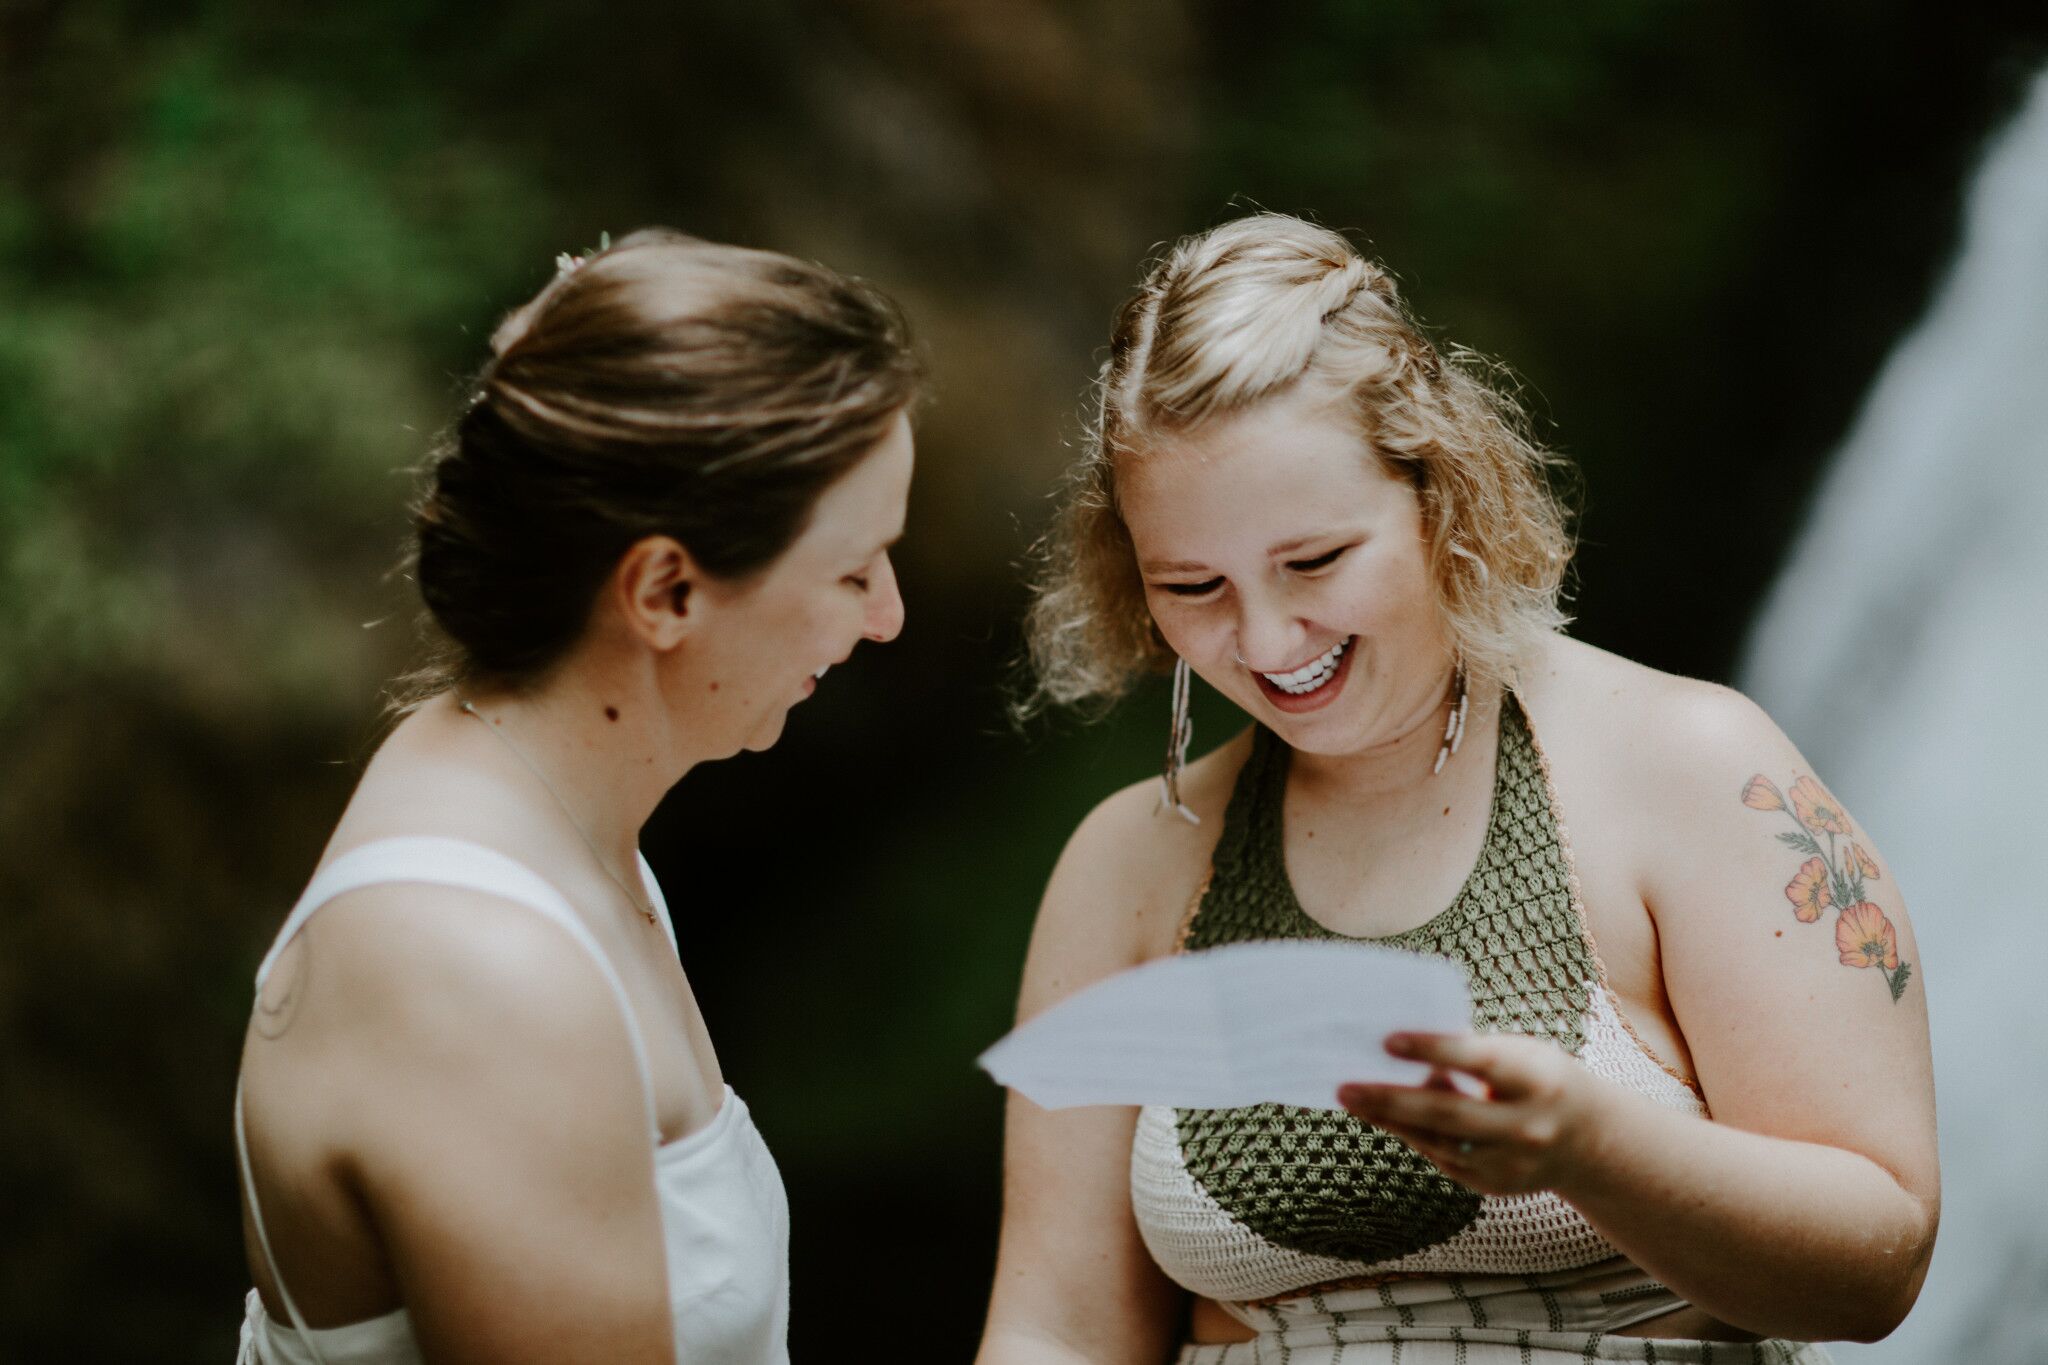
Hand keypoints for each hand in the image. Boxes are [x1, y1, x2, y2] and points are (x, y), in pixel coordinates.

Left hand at [1336, 1031, 1608, 1196]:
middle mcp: (1528, 1126)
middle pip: (1449, 1114)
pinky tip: (1383, 1116)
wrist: (1590, 1141)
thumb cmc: (1539, 1079)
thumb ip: (1471, 1054)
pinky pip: (1442, 1158)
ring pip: (1438, 1142)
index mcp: (1538, 1079)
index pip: (1480, 1061)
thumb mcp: (1520, 1056)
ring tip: (1352, 1097)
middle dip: (1391, 1099)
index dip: (1434, 1050)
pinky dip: (1412, 1135)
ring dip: (1390, 1119)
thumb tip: (1404, 1054)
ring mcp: (1513, 1163)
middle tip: (1344, 1086)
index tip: (1387, 1040)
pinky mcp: (1495, 1186)